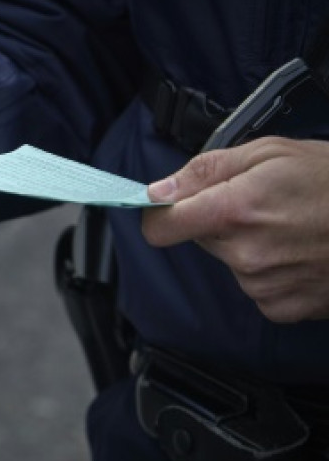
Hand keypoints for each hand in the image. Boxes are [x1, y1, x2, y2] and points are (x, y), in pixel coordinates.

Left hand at [141, 137, 328, 322]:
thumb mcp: (270, 152)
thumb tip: (158, 191)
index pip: (161, 228)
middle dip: (218, 222)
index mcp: (235, 209)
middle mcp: (245, 254)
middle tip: (262, 204)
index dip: (160, 215)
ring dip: (248, 246)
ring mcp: (264, 285)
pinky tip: (302, 253)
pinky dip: (271, 271)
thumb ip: (205, 171)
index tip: (168, 207)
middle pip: (200, 241)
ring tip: (292, 227)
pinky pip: (257, 287)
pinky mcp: (283, 308)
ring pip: (230, 263)